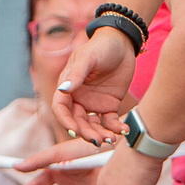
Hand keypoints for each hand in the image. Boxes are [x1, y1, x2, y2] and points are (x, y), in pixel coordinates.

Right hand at [52, 24, 136, 142]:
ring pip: (93, 125)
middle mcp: (77, 98)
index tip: (74, 131)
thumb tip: (62, 89)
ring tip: (111, 139)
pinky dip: (115, 128)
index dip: (65, 121)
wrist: (123, 44)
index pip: (61, 108)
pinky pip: (109, 121)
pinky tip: (124, 131)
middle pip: (77, 121)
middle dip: (86, 133)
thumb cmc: (101, 47)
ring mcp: (93, 103)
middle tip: (97, 141)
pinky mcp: (109, 105)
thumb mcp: (88, 58)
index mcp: (67, 87)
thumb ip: (76, 74)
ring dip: (100, 134)